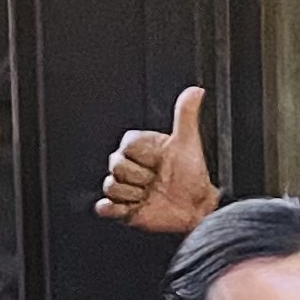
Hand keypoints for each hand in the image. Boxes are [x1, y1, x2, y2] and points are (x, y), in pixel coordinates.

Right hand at [95, 86, 216, 231]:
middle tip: (157, 181)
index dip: (145, 157)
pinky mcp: (121, 209)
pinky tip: (132, 207)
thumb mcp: (188, 143)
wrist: (196, 209)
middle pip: (116, 166)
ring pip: (111, 186)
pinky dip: (113, 208)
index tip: (161, 162)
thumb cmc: (192, 177)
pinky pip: (103, 207)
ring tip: (150, 195)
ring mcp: (124, 188)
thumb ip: (185, 115)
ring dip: (134, 194)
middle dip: (141, 177)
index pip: (127, 147)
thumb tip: (196, 90)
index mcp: (138, 148)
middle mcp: (127, 166)